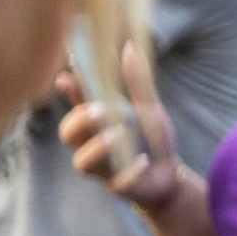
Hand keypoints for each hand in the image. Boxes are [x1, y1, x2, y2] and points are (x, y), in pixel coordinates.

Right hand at [57, 42, 180, 212]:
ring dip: (98, 148)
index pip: (77, 104)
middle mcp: (92, 144)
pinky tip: (141, 161)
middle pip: (69, 134)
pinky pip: (118, 183)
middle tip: (99, 110)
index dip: (70, 90)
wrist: (170, 177)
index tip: (66, 76)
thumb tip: (130, 47)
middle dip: (80, 121)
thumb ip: (138, 83)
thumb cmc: (151, 139)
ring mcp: (103, 168)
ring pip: (84, 162)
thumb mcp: (149, 108)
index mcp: (98, 122)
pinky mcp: (119, 188)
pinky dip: (129, 171)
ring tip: (118, 134)